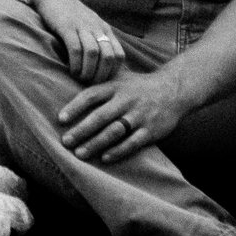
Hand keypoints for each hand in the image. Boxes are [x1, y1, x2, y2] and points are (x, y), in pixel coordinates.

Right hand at [28, 0, 124, 84]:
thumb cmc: (69, 14)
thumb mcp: (89, 24)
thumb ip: (97, 39)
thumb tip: (103, 65)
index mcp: (104, 29)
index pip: (119, 55)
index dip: (113, 72)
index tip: (102, 81)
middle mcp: (96, 27)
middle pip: (108, 56)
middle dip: (101, 75)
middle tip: (90, 83)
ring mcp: (82, 26)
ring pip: (93, 53)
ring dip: (88, 71)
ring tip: (80, 78)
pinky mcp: (67, 26)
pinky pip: (76, 48)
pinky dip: (75, 63)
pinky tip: (72, 70)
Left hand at [59, 68, 195, 163]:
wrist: (174, 90)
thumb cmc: (140, 87)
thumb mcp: (121, 78)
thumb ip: (100, 82)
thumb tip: (71, 81)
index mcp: (116, 86)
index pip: (91, 95)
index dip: (75, 106)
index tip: (61, 119)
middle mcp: (126, 100)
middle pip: (100, 116)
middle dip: (81, 130)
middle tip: (66, 141)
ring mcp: (139, 115)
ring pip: (114, 131)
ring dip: (96, 143)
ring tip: (80, 153)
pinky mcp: (150, 130)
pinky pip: (132, 142)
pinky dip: (118, 151)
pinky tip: (105, 158)